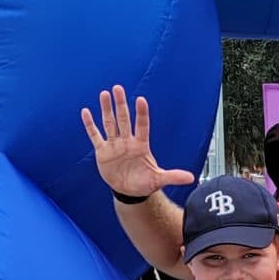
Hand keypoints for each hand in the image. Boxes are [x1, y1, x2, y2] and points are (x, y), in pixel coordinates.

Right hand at [84, 87, 195, 205]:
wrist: (129, 191)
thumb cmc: (144, 183)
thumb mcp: (158, 179)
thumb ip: (173, 176)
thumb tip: (192, 178)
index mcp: (141, 145)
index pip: (142, 126)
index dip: (141, 114)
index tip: (141, 100)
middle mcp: (127, 141)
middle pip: (123, 119)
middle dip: (120, 104)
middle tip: (118, 88)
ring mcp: (114, 145)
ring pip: (109, 123)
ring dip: (106, 109)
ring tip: (104, 94)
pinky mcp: (102, 151)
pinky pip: (95, 136)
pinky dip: (90, 125)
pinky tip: (86, 112)